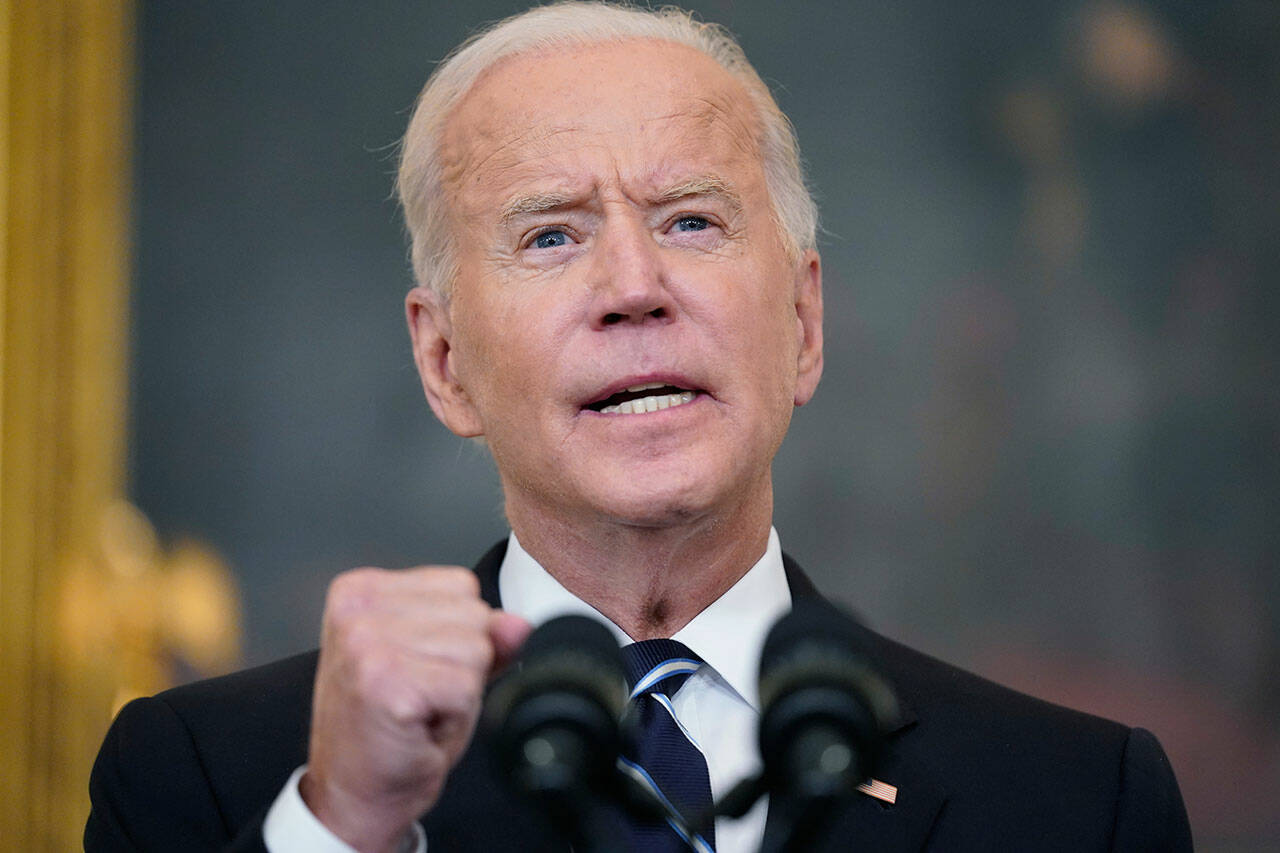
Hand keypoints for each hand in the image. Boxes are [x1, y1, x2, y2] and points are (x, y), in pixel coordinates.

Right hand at [300, 566, 530, 852]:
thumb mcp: (437, 666)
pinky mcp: (386, 682)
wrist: (355, 795)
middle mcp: (357, 608)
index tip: (415, 667)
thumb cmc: (388, 730)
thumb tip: (517, 623)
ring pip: (476, 649)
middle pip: (473, 614)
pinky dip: (456, 716)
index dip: (455, 635)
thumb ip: (481, 636)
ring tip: (419, 710)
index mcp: (361, 590)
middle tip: (418, 695)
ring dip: (460, 691)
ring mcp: (367, 642)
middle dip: (461, 663)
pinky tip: (419, 727)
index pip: (460, 584)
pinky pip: (467, 687)